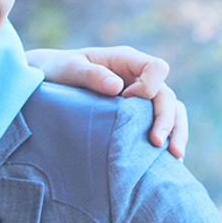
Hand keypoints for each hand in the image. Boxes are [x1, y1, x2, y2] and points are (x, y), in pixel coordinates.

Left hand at [26, 45, 187, 158]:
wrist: (45, 82)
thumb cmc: (57, 70)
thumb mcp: (68, 69)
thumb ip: (90, 75)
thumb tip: (116, 87)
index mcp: (125, 60)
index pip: (156, 68)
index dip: (148, 86)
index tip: (127, 100)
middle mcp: (137, 77)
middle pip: (167, 95)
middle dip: (166, 119)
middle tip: (156, 143)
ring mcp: (140, 96)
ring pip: (172, 111)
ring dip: (176, 133)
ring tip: (174, 157)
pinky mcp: (136, 114)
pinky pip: (160, 124)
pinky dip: (167, 140)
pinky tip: (168, 162)